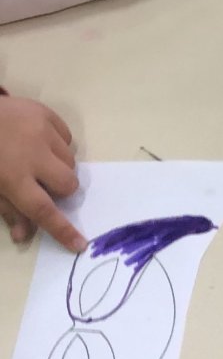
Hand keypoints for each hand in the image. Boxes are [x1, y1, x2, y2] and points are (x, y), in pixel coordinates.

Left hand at [0, 95, 86, 251]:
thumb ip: (6, 209)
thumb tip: (22, 236)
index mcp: (12, 178)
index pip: (43, 210)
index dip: (62, 229)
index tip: (80, 244)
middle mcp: (32, 155)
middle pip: (68, 184)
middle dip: (61, 189)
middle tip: (42, 183)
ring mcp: (42, 131)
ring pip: (70, 160)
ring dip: (58, 166)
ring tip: (37, 157)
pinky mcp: (45, 113)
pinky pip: (67, 137)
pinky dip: (58, 144)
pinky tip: (38, 140)